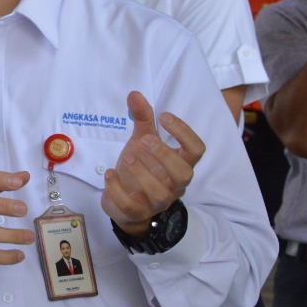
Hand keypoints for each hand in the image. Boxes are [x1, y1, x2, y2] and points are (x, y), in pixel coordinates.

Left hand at [102, 91, 203, 236]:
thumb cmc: (140, 168)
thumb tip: (134, 94)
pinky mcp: (136, 212)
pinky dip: (118, 188)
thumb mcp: (141, 142)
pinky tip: (109, 173)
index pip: (196, 150)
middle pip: (184, 173)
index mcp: (179, 164)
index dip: (184, 133)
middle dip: (164, 155)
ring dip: (141, 171)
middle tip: (143, 140)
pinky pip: (131, 205)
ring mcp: (157, 201)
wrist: (124, 204)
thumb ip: (142, 120)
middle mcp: (173, 185)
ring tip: (126, 155)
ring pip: (159, 192)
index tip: (164, 116)